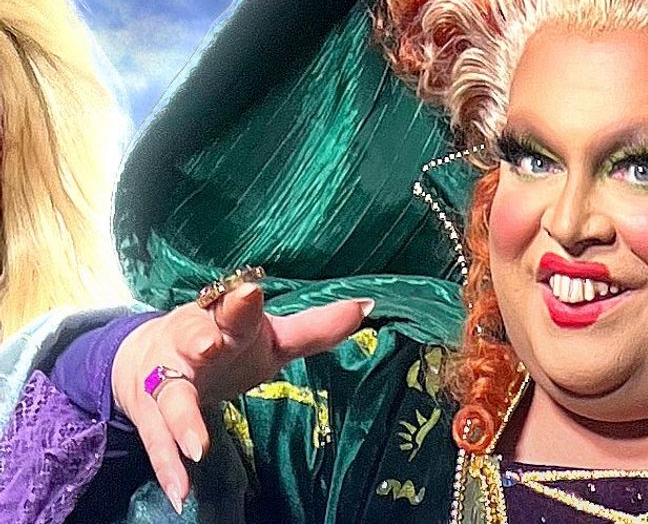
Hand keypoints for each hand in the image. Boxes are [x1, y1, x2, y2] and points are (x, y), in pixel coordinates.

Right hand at [111, 282, 371, 512]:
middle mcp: (189, 343)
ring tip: (197, 446)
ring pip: (171, 396)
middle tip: (208, 345)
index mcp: (222, 319)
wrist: (143, 360)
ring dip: (183, 419)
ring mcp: (167, 381)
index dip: (241, 302)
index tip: (251, 294)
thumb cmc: (224, 345)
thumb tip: (367, 305)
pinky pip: (158, 443)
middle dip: (199, 339)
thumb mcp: (268, 337)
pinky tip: (182, 492)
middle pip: (193, 337)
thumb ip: (314, 327)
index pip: (233, 308)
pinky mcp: (152, 417)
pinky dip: (170, 468)